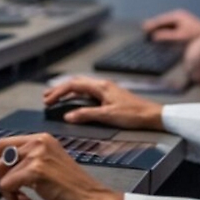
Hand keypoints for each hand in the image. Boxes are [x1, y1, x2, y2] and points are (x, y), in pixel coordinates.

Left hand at [0, 133, 122, 199]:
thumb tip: (0, 170)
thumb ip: (28, 163)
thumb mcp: (50, 167)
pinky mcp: (36, 170)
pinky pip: (7, 186)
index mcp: (42, 139)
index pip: (5, 143)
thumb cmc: (75, 190)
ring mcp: (37, 154)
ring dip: (10, 195)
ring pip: (2, 174)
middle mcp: (39, 142)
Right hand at [43, 76, 163, 129]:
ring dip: (68, 93)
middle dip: (60, 90)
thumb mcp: (108, 116)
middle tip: (47, 98)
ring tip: (56, 99)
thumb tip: (68, 116)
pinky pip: (88, 94)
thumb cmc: (134, 114)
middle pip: (76, 84)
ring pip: (82, 88)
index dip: (58, 92)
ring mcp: (106, 91)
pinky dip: (77, 97)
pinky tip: (74, 103)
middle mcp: (103, 86)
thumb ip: (86, 115)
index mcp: (101, 87)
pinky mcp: (110, 97)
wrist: (153, 116)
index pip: (73, 85)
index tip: (47, 101)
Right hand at [141, 9, 199, 41]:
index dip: (152, 24)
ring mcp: (184, 21)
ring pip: (168, 25)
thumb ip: (165, 36)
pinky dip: (166, 31)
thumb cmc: (196, 38)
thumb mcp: (179, 37)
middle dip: (154, 26)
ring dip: (160, 29)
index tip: (143, 27)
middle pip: (164, 21)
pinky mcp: (186, 27)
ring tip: (150, 32)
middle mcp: (181, 17)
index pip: (161, 19)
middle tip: (144, 29)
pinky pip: (172, 28)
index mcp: (178, 16)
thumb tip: (154, 36)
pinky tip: (162, 36)